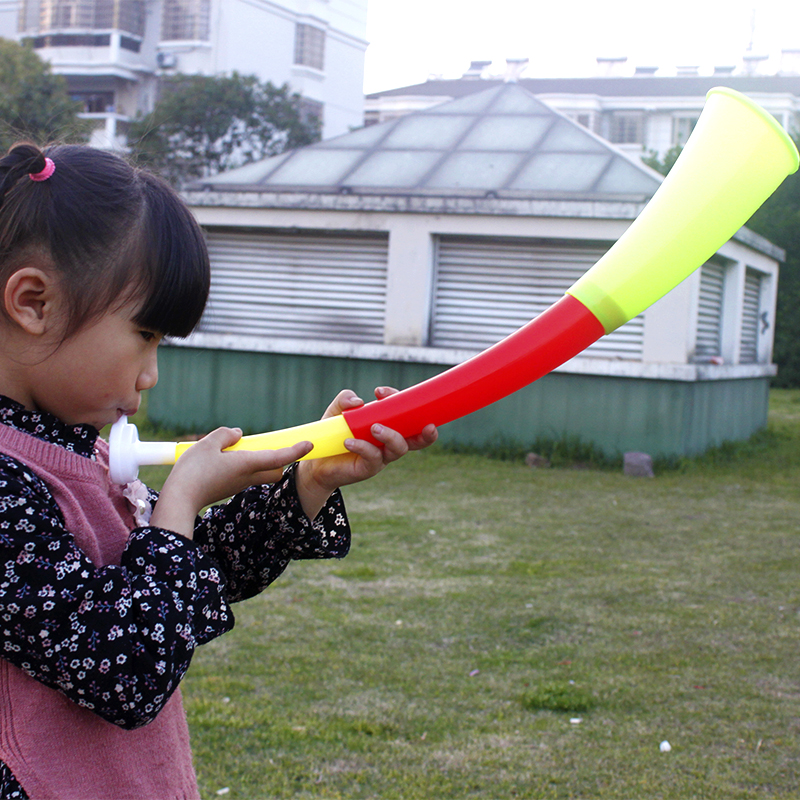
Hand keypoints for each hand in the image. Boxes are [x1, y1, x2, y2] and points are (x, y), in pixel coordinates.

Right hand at [151, 427, 312, 538]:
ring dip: (260, 460)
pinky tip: (226, 457)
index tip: (309, 444)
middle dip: (280, 458)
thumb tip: (238, 434)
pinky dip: (245, 465)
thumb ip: (226, 435)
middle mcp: (248, 477)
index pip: (279, 457)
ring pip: (260, 472)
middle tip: (275, 444)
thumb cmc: (193, 471)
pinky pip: (245, 475)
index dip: (296, 450)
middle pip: (275, 470)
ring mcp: (239, 485)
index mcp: (247, 464)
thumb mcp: (207, 443)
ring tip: (239, 447)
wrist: (179, 500)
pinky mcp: (229, 488)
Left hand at [296, 387, 437, 518]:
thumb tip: (358, 401)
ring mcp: (381, 456)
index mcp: (388, 424)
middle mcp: (389, 441)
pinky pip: (374, 458)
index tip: (379, 392)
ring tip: (374, 428)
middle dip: (426, 434)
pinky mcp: (369, 468)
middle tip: (428, 425)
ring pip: (399, 448)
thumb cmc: (333, 433)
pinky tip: (349, 442)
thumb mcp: (336, 412)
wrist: (317, 460)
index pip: (405, 413)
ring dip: (391, 436)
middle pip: (416, 439)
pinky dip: (363, 447)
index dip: (400, 401)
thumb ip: (345, 400)